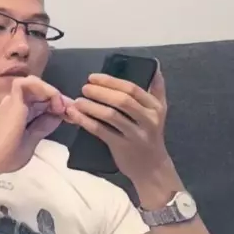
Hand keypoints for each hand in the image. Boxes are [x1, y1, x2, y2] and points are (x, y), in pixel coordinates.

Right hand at [0, 76, 69, 176]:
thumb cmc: (8, 155)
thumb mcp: (32, 140)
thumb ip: (44, 127)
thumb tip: (57, 116)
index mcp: (20, 113)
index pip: (42, 102)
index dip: (58, 106)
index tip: (71, 117)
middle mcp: (15, 103)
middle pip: (40, 92)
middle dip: (59, 99)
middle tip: (71, 112)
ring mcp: (13, 100)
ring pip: (34, 82)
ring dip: (51, 91)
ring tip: (60, 107)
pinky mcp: (13, 99)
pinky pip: (28, 82)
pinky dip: (44, 87)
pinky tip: (53, 100)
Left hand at [67, 69, 173, 185]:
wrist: (152, 168)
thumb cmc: (150, 134)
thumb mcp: (158, 112)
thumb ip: (156, 89)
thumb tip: (154, 65)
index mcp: (155, 107)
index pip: (132, 89)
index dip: (110, 81)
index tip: (93, 77)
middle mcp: (148, 120)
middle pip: (122, 101)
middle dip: (100, 92)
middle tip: (84, 88)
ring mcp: (136, 134)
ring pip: (111, 115)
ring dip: (91, 106)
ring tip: (77, 101)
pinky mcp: (122, 147)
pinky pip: (101, 131)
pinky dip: (86, 121)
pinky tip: (75, 115)